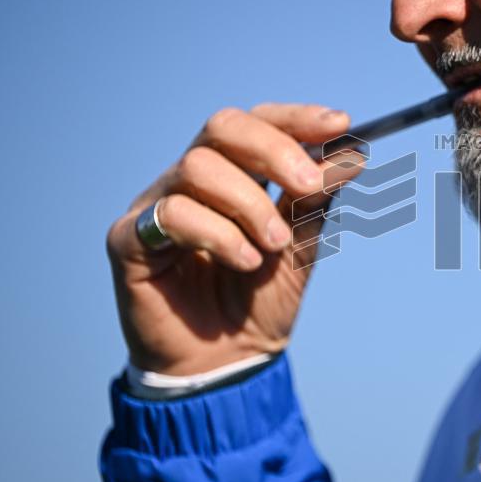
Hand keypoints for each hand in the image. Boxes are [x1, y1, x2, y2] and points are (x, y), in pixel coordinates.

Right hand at [106, 104, 363, 374]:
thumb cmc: (259, 301)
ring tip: (273, 246)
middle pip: (223, 127)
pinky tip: (244, 262)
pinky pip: (172, 212)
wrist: (228, 364)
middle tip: (309, 186)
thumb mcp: (300, 247)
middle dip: (274, 150)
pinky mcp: (128, 238)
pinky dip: (220, 234)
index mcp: (234, 173)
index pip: (258, 121)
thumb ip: (318, 202)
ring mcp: (157, 205)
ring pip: (199, 167)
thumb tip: (352, 155)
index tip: (340, 124)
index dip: (296, 118)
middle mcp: (191, 180)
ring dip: (250, 205)